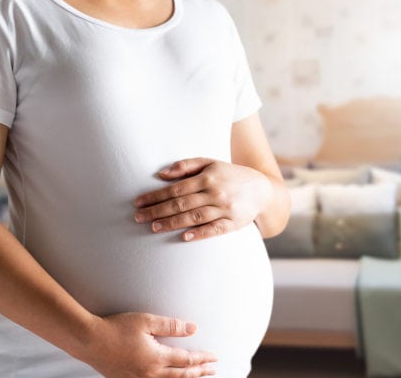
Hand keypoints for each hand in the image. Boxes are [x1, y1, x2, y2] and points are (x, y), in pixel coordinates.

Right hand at [79, 312, 216, 377]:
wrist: (88, 340)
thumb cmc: (114, 328)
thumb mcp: (146, 321)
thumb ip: (171, 325)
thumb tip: (192, 328)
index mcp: (156, 358)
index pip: (186, 360)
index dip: (202, 359)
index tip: (213, 358)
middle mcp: (149, 373)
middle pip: (181, 375)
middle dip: (199, 372)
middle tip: (212, 370)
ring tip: (197, 377)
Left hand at [133, 157, 271, 240]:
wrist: (262, 190)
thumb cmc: (231, 175)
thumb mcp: (211, 163)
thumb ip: (186, 166)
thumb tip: (161, 174)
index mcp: (208, 177)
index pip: (176, 188)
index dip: (155, 196)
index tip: (138, 202)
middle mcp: (216, 193)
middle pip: (181, 203)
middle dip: (157, 210)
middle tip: (138, 217)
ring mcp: (225, 209)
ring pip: (194, 217)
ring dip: (172, 223)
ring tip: (154, 227)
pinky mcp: (233, 223)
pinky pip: (214, 230)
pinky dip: (199, 234)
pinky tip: (184, 237)